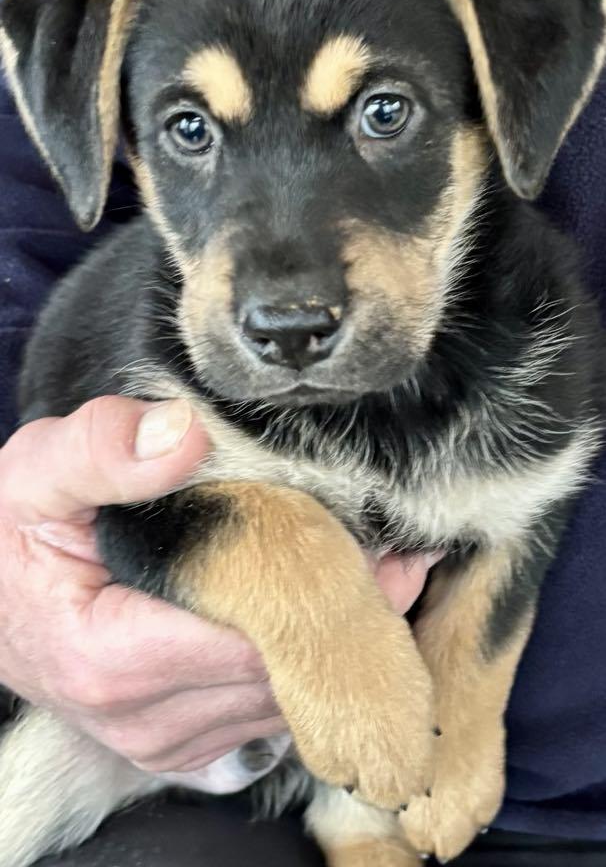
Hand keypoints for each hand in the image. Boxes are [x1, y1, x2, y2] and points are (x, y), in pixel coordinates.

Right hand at [0, 396, 435, 772]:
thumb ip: (102, 448)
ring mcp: (165, 745)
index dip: (328, 591)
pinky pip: (269, 720)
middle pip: (285, 676)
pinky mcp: (181, 749)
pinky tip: (333, 619)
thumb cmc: (18, 533)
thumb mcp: (38, 472)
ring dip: (339, 644)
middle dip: (350, 615)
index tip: (381, 543)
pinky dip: (310, 672)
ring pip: (288, 705)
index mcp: (112, 658)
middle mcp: (144, 722)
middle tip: (404, 551)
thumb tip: (186, 434)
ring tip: (382, 574)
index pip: (257, 637)